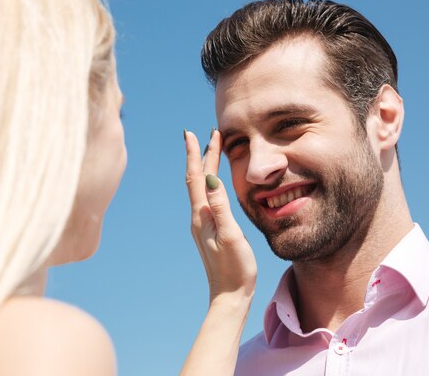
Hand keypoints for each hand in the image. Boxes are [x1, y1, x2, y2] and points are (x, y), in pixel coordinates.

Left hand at [184, 129, 256, 305]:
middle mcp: (198, 217)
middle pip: (197, 179)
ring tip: (211, 150)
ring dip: (204, 167)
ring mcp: (202, 224)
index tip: (194, 133)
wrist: (230, 296)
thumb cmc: (234, 268)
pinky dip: (209, 183)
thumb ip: (220, 206)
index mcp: (201, 216)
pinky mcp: (209, 230)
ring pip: (200, 188)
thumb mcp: (230, 235)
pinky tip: (214, 182)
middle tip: (208, 134)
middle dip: (202, 155)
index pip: (195, 177)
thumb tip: (209, 177)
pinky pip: (206, 198)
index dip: (196, 154)